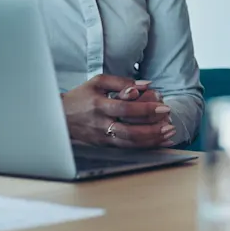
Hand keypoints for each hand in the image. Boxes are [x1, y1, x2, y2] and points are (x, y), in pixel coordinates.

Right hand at [61, 74, 176, 147]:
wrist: (59, 117)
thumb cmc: (81, 96)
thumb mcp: (98, 82)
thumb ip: (122, 81)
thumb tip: (146, 84)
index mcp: (99, 105)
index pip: (125, 109)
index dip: (145, 109)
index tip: (163, 107)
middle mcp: (100, 124)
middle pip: (129, 131)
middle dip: (152, 130)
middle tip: (170, 124)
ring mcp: (102, 137)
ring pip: (129, 143)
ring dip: (151, 140)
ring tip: (169, 134)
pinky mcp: (104, 146)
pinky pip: (127, 148)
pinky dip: (145, 146)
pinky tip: (158, 142)